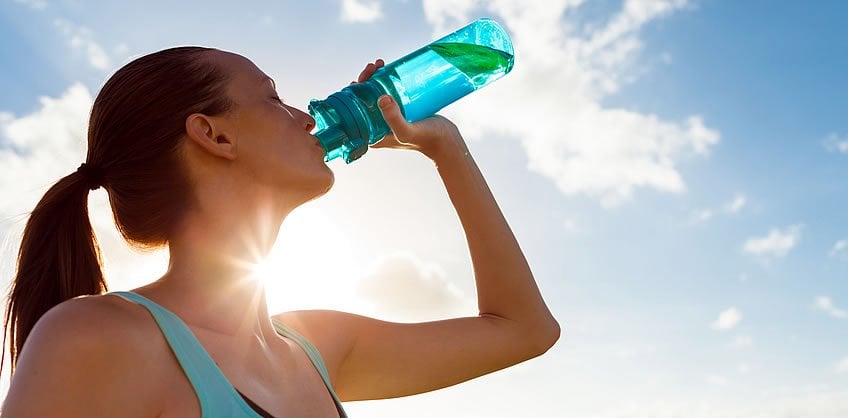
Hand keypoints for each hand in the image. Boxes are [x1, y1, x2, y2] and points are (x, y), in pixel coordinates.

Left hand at [353, 59, 467, 160]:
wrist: (447, 142)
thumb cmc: (427, 139)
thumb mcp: (407, 131)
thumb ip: (394, 119)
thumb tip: (382, 98)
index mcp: (371, 135)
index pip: (354, 111)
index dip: (353, 93)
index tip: (361, 78)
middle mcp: (376, 127)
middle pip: (363, 100)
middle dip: (365, 81)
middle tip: (374, 66)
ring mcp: (388, 119)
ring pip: (375, 94)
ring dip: (374, 78)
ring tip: (380, 64)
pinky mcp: (400, 112)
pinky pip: (388, 94)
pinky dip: (386, 81)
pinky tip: (388, 70)